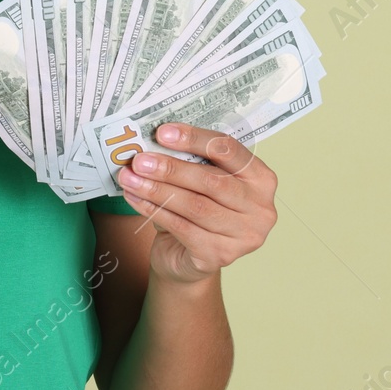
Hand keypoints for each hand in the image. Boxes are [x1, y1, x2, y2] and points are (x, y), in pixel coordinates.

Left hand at [115, 123, 277, 285]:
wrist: (188, 256)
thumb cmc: (198, 208)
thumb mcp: (201, 180)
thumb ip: (190, 160)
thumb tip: (155, 140)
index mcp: (261, 179)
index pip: (230, 150)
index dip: (195, 139)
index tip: (163, 133)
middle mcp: (260, 209)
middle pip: (211, 181)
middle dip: (171, 168)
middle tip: (140, 160)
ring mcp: (244, 236)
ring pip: (194, 206)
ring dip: (157, 189)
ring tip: (130, 177)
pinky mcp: (219, 256)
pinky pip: (181, 227)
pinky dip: (153, 210)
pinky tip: (134, 197)